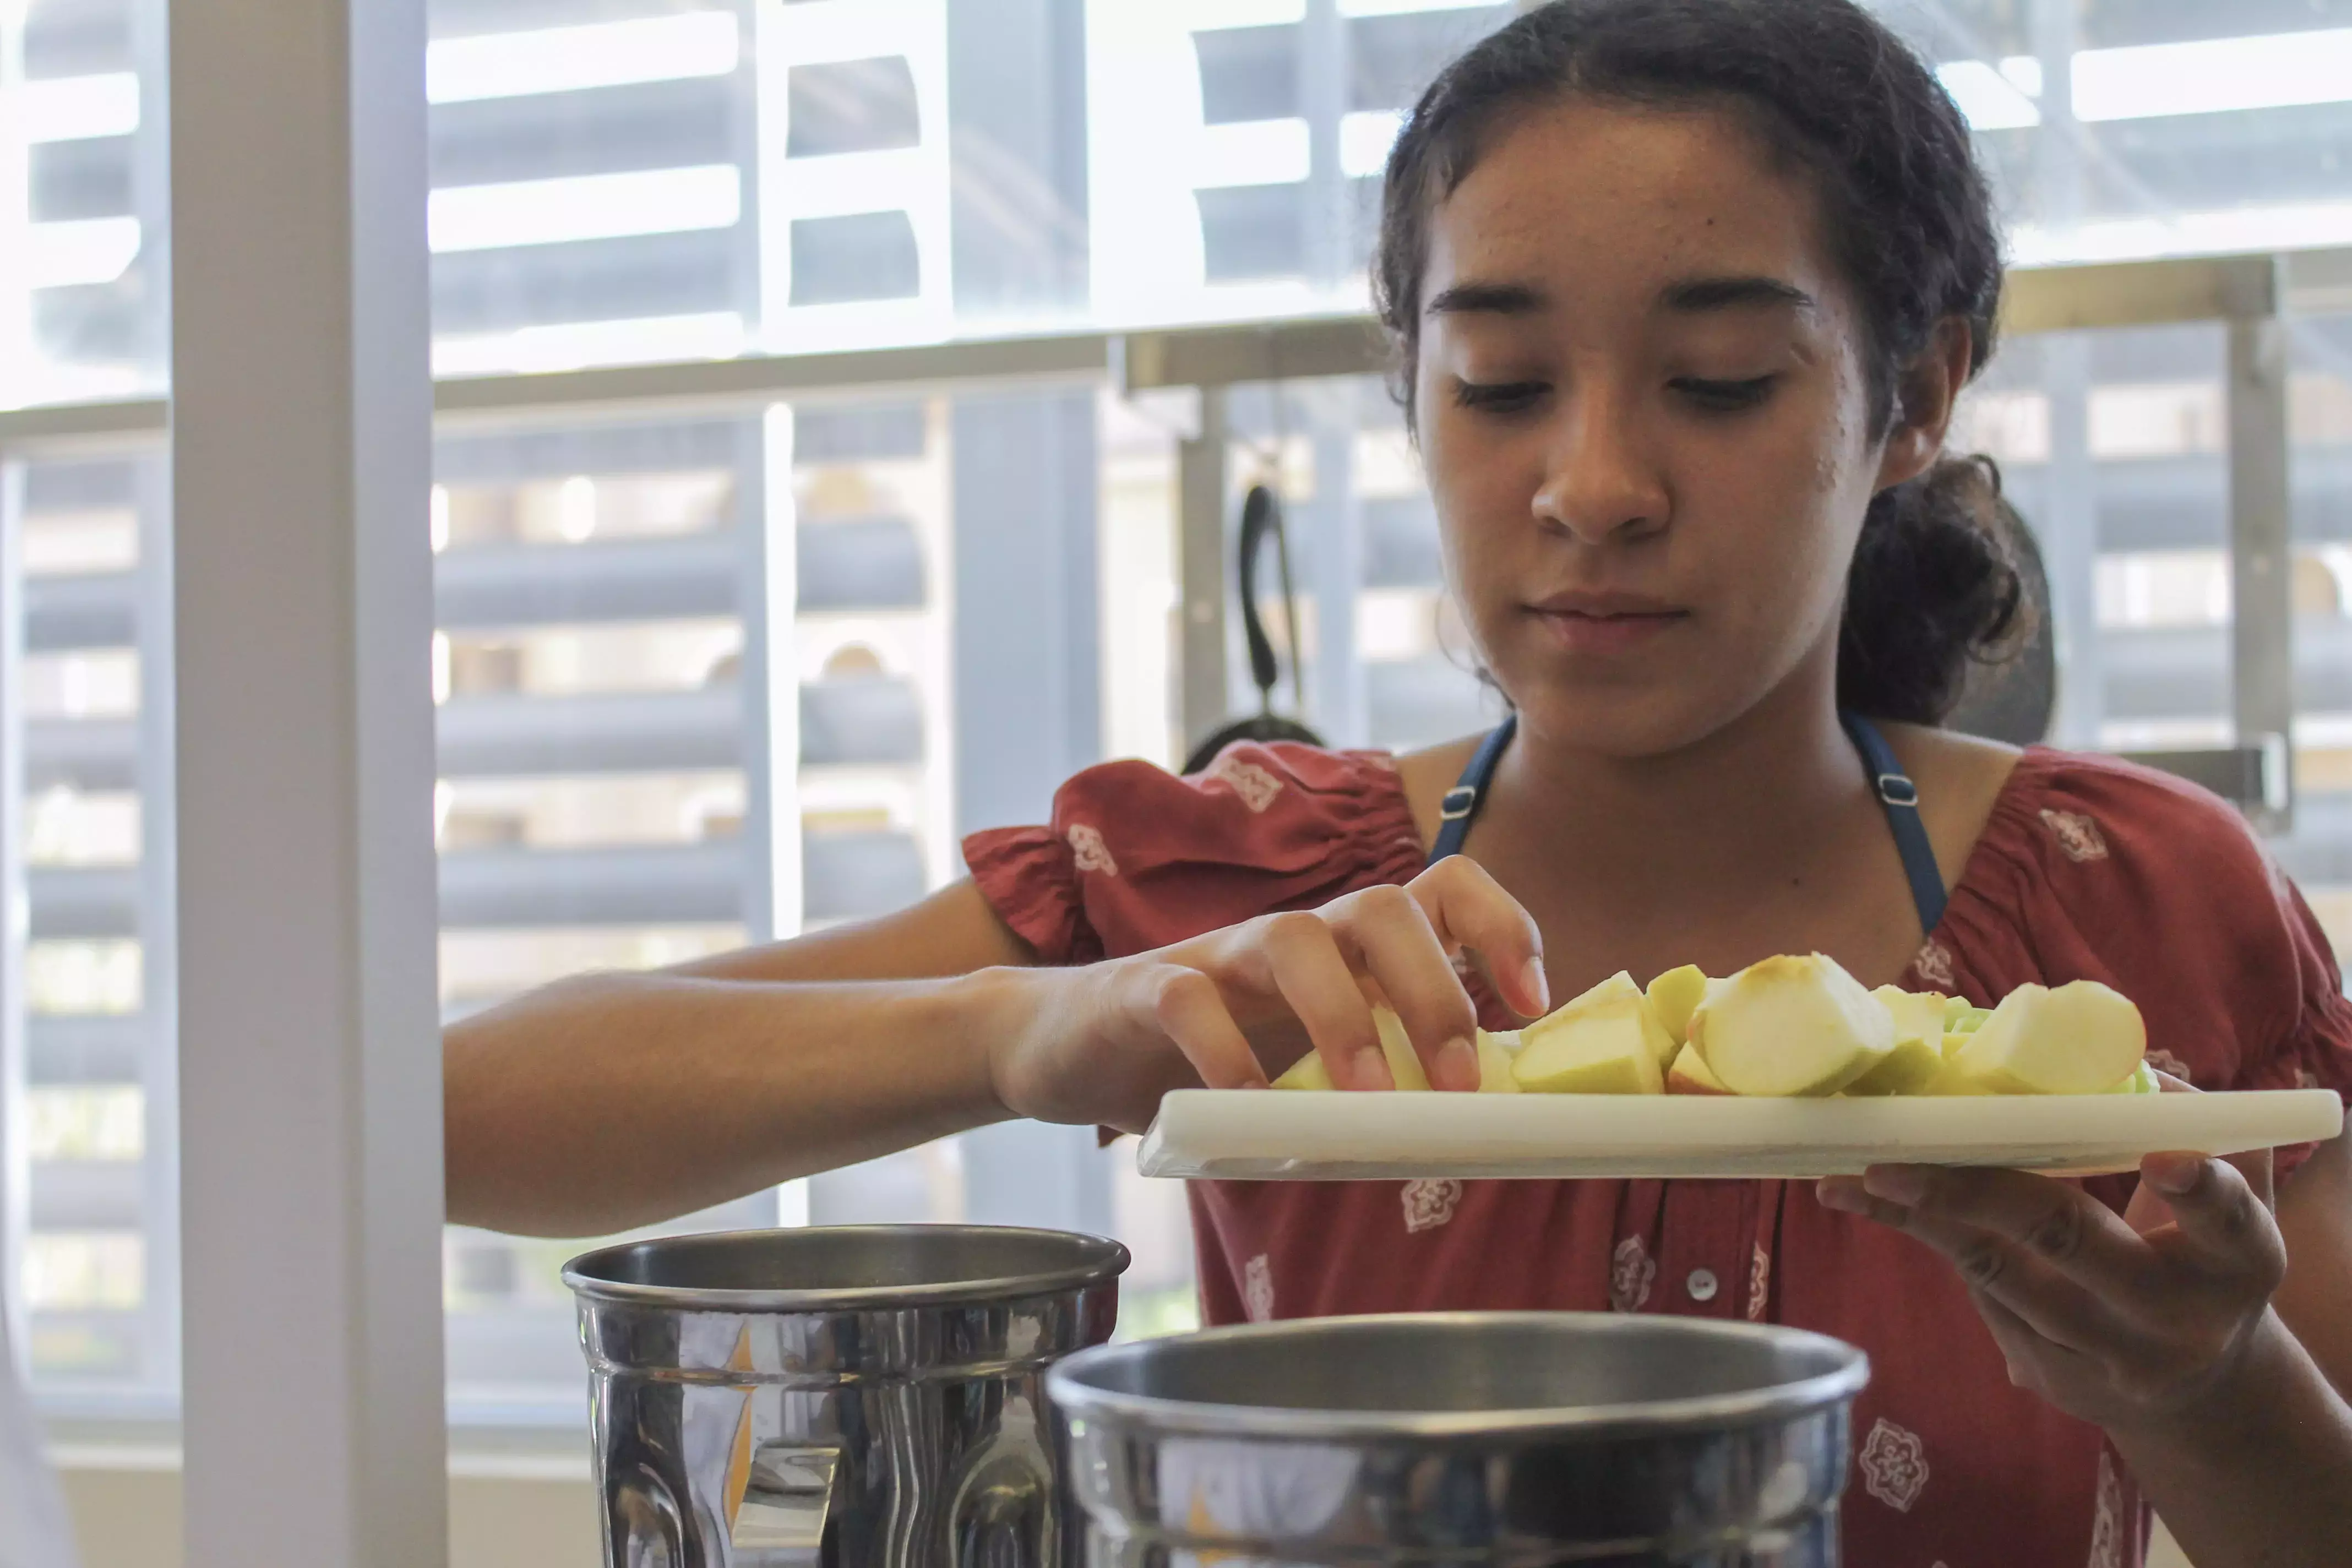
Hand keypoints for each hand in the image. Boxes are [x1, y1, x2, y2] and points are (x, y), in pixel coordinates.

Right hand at [983, 856, 1548, 1133]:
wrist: (1065, 1047)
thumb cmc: (1206, 1061)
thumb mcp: (1304, 1065)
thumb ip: (1377, 1081)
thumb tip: (1477, 1135)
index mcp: (1345, 950)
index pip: (1441, 890)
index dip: (1500, 927)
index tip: (1533, 1001)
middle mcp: (1293, 938)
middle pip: (1382, 906)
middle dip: (1434, 988)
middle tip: (1458, 1083)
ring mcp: (1218, 955)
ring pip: (1294, 939)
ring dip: (1343, 1017)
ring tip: (1365, 1100)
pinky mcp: (1145, 989)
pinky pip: (1190, 1000)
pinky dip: (1225, 1052)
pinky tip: (1247, 1109)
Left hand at [1817, 1082, 2288, 1433]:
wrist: (2198, 1387)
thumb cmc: (2206, 1257)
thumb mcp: (2237, 1199)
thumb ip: (2201, 1132)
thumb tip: (2128, 1069)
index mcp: (2238, 1262)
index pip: (2228, 1222)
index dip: (2200, 1193)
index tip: (2164, 1160)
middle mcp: (2173, 1318)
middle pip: (2071, 1243)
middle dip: (1978, 1193)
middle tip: (1897, 1157)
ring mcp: (2104, 1356)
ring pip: (2001, 1273)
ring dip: (1923, 1216)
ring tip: (1857, 1176)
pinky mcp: (2048, 1372)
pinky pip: (1979, 1293)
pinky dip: (1927, 1237)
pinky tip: (1871, 1200)